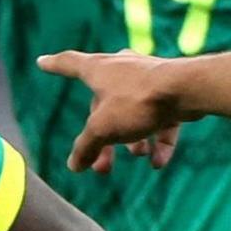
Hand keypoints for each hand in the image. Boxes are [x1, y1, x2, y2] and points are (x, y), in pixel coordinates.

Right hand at [33, 49, 188, 173]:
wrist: (188, 90)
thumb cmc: (138, 101)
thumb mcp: (102, 129)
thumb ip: (86, 147)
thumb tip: (74, 166)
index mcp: (98, 69)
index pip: (68, 64)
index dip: (54, 65)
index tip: (42, 61)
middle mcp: (121, 69)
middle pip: (103, 106)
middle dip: (103, 139)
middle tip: (101, 168)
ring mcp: (147, 79)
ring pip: (132, 113)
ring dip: (131, 140)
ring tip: (136, 158)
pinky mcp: (171, 93)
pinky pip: (159, 120)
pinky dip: (156, 140)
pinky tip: (157, 162)